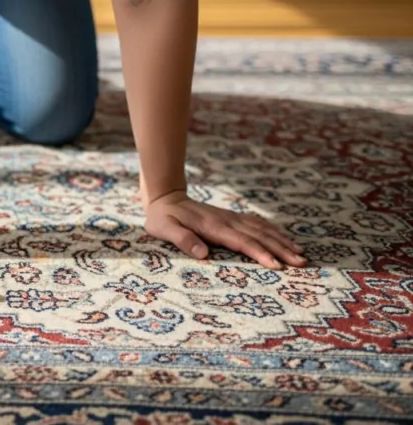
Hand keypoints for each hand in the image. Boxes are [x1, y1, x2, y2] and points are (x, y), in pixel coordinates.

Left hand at [144, 190, 305, 269]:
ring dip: (282, 241)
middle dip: (281, 250)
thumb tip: (203, 254)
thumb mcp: (165, 229)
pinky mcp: (232, 218)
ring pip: (262, 229)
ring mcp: (231, 218)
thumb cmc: (163, 218)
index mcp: (213, 227)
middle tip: (301, 263)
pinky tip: (285, 239)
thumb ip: (183, 240)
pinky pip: (257, 223)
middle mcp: (227, 221)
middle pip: (259, 236)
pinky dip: (274, 231)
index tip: (277, 265)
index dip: (260, 254)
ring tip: (301, 254)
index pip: (241, 242)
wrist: (166, 198)